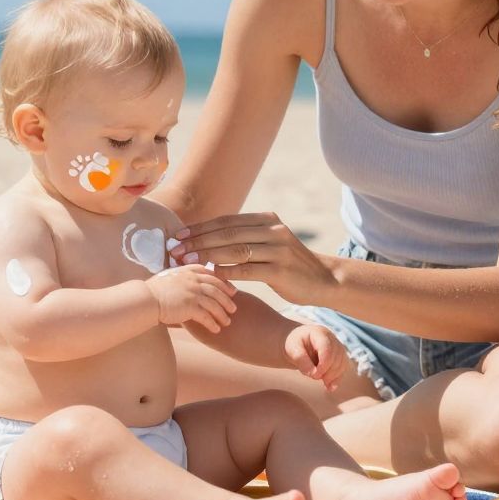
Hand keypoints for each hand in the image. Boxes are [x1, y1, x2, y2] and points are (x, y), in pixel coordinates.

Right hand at [146, 264, 237, 333]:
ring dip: (222, 314)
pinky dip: (213, 323)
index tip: (231, 290)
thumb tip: (188, 282)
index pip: (211, 275)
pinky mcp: (190, 307)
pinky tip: (216, 329)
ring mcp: (193, 293)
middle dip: (227, 299)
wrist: (145, 298)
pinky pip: (206, 316)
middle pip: (217, 289)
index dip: (223, 282)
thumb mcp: (169, 276)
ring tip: (227, 322)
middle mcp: (193, 280)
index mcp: (189, 271)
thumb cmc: (153, 290)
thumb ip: (182, 277)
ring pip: (214, 303)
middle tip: (233, 308)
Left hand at [170, 212, 337, 303]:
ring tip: (186, 261)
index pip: (226, 221)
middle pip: (227, 233)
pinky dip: (228, 271)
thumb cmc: (288, 265)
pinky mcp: (281, 270)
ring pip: (235, 249)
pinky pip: (249, 269)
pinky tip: (211, 274)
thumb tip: (206, 240)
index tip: (178, 236)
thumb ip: (244, 239)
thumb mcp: (268, 244)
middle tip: (175, 249)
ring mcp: (279, 249)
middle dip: (198, 241)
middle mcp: (273, 230)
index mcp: (266, 220)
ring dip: (207, 255)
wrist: (324, 280)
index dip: (200, 228)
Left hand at [285, 323, 345, 391]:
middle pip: (336, 358)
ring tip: (322, 383)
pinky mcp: (340, 357)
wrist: (299, 344)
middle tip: (314, 377)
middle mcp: (332, 339)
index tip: (314, 375)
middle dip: (327, 372)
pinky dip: (337, 379)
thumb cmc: (295, 344)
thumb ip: (301, 359)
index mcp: (320, 333)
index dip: (323, 365)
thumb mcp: (292, 349)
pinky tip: (330, 388)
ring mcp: (338, 348)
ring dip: (332, 376)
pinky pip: (343, 369)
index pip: (327, 349)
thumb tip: (313, 374)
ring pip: (342, 364)